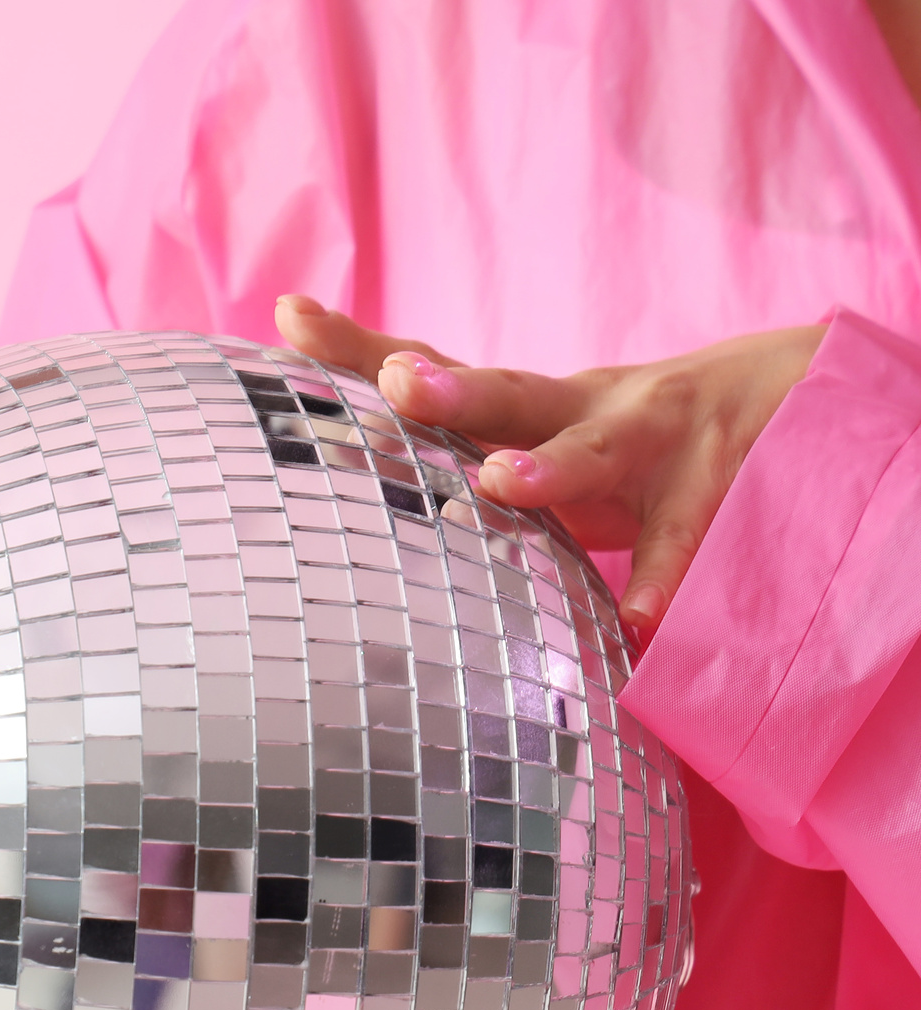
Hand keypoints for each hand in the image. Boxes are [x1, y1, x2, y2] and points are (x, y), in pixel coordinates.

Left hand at [273, 293, 824, 643]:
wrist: (792, 398)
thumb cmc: (628, 435)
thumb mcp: (542, 434)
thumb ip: (457, 450)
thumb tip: (338, 466)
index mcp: (530, 400)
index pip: (434, 366)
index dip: (360, 348)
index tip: (290, 316)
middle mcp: (583, 407)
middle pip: (508, 392)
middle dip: (451, 392)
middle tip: (398, 385)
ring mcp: (652, 442)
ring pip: (596, 451)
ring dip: (551, 467)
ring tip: (501, 485)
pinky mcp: (709, 494)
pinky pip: (682, 542)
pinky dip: (661, 579)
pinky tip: (635, 620)